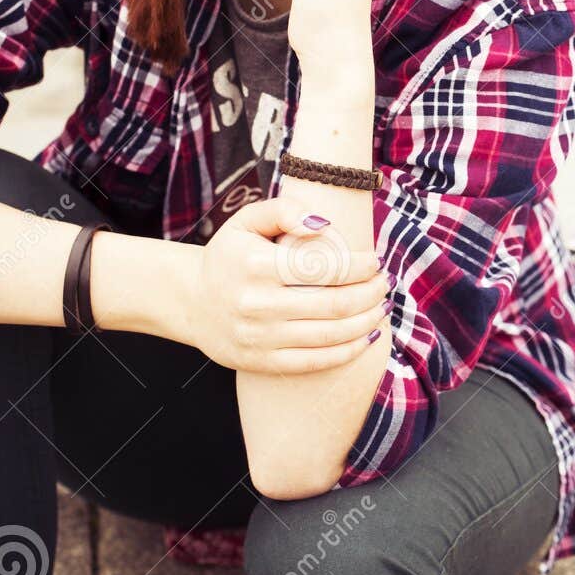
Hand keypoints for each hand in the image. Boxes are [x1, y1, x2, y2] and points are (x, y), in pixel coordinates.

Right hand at [173, 196, 390, 373]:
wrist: (189, 300)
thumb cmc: (229, 255)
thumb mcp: (247, 221)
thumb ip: (284, 211)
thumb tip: (323, 224)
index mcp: (257, 265)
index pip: (324, 267)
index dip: (360, 266)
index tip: (376, 261)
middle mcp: (258, 303)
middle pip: (334, 304)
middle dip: (371, 294)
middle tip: (385, 284)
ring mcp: (260, 337)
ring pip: (330, 335)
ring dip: (366, 322)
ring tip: (382, 308)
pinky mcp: (262, 363)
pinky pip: (315, 362)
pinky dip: (347, 352)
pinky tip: (366, 337)